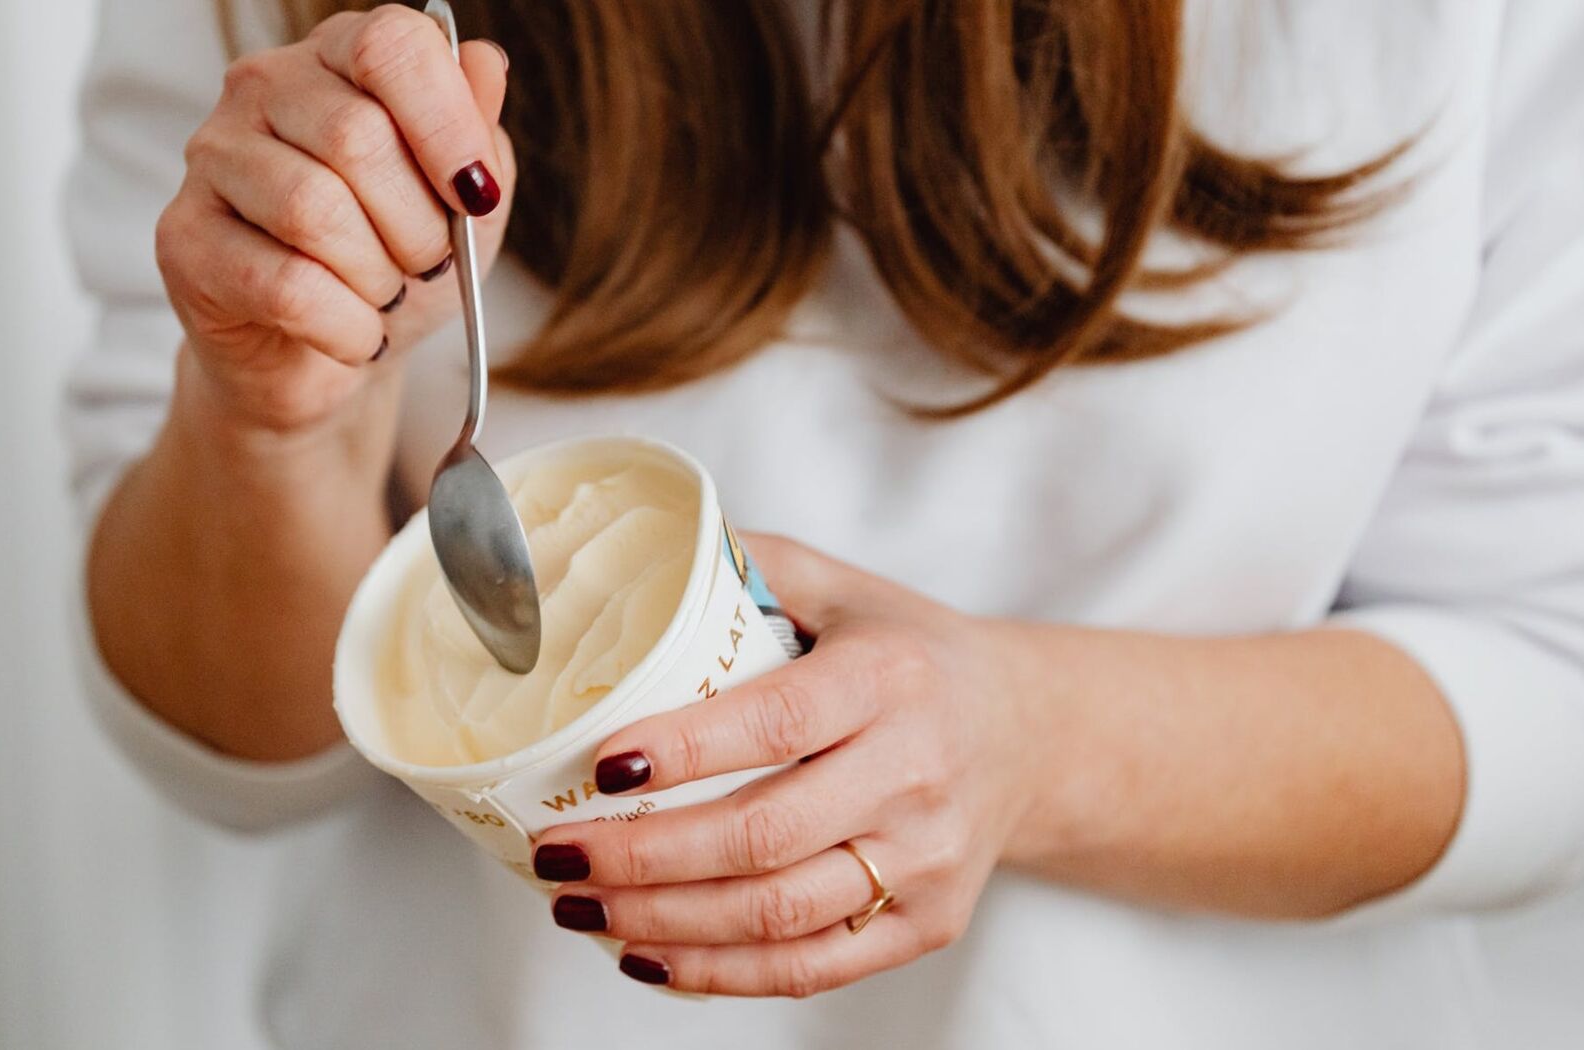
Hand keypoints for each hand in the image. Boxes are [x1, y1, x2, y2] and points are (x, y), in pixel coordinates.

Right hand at [155, 5, 513, 432]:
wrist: (330, 355)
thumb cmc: (397, 262)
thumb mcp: (464, 201)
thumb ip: (477, 130)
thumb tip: (485, 63)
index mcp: (339, 56)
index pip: (390, 46)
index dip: (447, 124)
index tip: (475, 195)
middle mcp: (264, 87)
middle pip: (357, 138)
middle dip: (417, 227)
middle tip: (426, 265)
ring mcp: (213, 156)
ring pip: (314, 212)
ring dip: (377, 278)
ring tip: (384, 296)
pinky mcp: (183, 237)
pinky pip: (285, 286)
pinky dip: (344, 326)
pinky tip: (353, 333)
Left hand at [530, 534, 1057, 996]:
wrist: (1025, 733)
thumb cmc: (908, 654)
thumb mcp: (840, 587)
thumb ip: (744, 564)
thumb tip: (626, 551)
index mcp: (889, 678)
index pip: (776, 724)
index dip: (683, 751)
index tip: (600, 766)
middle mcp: (917, 773)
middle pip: (762, 836)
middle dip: (643, 857)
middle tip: (559, 853)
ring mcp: (927, 859)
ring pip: (777, 915)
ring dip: (663, 921)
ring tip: (580, 906)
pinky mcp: (927, 923)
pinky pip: (811, 967)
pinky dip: (719, 972)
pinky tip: (647, 954)